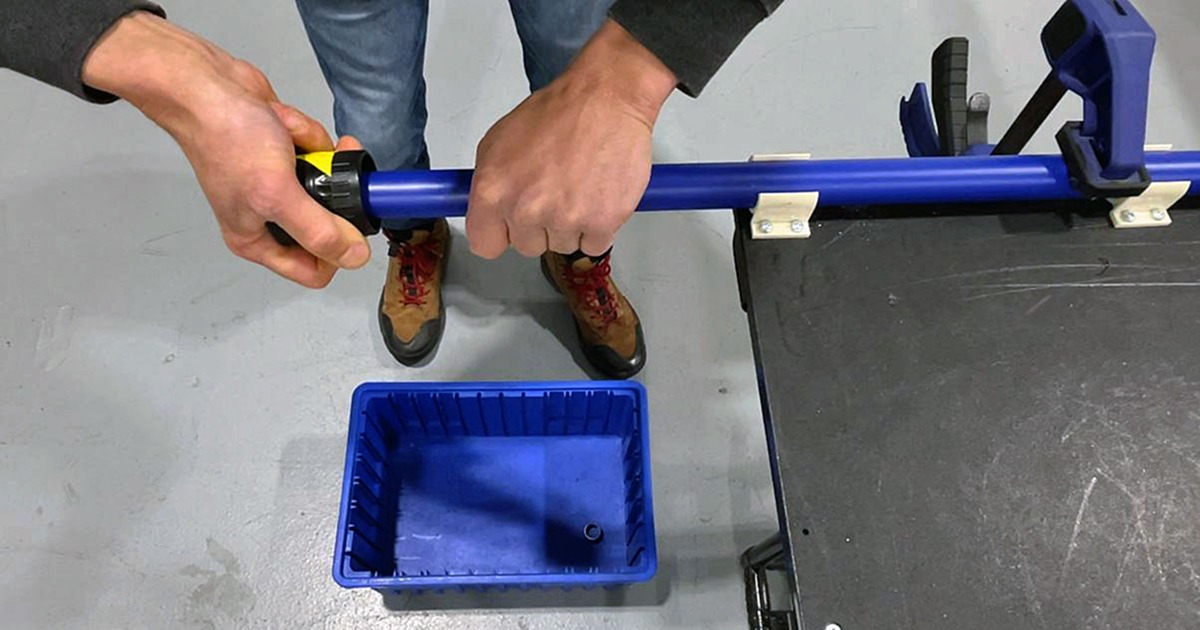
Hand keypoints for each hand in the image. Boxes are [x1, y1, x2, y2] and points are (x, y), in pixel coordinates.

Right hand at [82, 12, 369, 287]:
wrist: (207, 85)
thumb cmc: (228, 139)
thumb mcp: (277, 194)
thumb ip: (318, 230)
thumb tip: (355, 259)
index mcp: (257, 241)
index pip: (313, 271)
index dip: (338, 251)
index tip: (351, 219)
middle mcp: (268, 218)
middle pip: (327, 225)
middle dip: (331, 190)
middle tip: (329, 164)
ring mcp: (280, 184)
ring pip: (329, 183)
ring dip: (315, 153)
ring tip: (287, 137)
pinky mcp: (287, 154)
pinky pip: (319, 152)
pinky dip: (305, 133)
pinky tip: (282, 122)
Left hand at [467, 20, 675, 257]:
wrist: (607, 98)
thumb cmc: (558, 112)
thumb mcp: (500, 140)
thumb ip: (490, 183)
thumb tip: (489, 212)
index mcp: (493, 190)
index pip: (485, 244)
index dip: (500, 234)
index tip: (511, 226)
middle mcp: (525, 209)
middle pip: (527, 246)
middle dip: (540, 226)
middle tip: (555, 191)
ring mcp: (564, 219)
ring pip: (562, 246)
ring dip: (572, 225)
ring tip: (580, 186)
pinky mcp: (601, 223)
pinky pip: (594, 244)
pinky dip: (599, 226)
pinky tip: (598, 196)